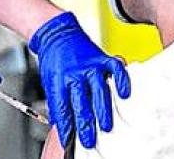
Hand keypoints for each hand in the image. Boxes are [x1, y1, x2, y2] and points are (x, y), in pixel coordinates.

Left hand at [29, 12, 129, 149]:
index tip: (68, 139)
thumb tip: (61, 124)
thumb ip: (57, 101)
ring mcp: (89, 65)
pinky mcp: (102, 58)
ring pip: (99, 89)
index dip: (65, 125)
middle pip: (80, 102)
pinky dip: (122, 80)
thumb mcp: (49, 81)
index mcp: (58, 80)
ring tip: (106, 126)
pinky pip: (115, 68)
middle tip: (88, 139)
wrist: (57, 34)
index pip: (61, 107)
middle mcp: (74, 73)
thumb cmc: (54, 60)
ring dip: (103, 110)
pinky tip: (124, 93)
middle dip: (85, 124)